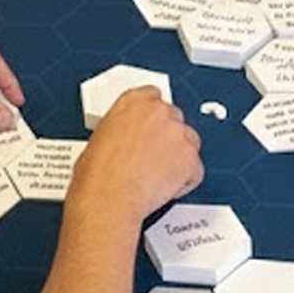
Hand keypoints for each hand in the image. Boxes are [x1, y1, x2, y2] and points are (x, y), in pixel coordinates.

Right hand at [68, 86, 203, 224]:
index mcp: (133, 101)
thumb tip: (126, 138)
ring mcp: (177, 133)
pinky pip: (195, 170)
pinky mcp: (190, 157)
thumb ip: (122, 127)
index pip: (153, 96)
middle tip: (152, 159)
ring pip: (189, 142)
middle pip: (174, 119)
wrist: (107, 196)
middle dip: (167, 138)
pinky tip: (165, 188)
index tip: (151, 129)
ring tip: (157, 176)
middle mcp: (158, 111)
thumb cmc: (98, 173)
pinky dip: (185, 181)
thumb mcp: (101, 135)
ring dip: (178, 157)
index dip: (153, 117)